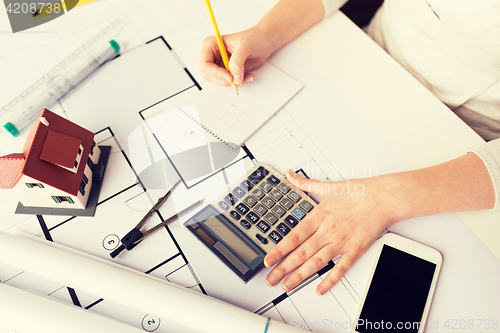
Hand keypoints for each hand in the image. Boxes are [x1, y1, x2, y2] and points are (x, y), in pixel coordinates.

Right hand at [199, 27, 271, 85]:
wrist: (263, 41)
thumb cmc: (253, 38)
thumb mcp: (244, 47)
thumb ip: (237, 62)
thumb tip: (234, 78)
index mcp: (211, 45)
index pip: (205, 65)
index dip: (216, 73)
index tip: (229, 76)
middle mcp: (213, 55)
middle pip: (209, 75)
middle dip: (224, 80)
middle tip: (238, 79)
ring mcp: (220, 64)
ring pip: (219, 81)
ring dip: (234, 82)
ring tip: (246, 76)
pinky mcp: (228, 71)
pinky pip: (230, 82)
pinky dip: (239, 82)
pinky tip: (249, 76)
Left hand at [264, 170, 398, 294]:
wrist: (383, 198)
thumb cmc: (358, 192)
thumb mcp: (327, 186)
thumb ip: (305, 183)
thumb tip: (290, 175)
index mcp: (319, 216)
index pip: (294, 237)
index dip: (279, 250)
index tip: (268, 260)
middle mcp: (328, 231)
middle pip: (301, 253)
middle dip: (283, 268)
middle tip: (270, 279)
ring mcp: (341, 242)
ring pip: (316, 263)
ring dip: (300, 276)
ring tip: (287, 285)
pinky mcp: (355, 250)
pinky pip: (340, 268)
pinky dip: (330, 280)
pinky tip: (320, 289)